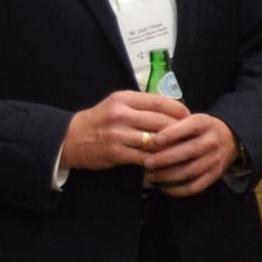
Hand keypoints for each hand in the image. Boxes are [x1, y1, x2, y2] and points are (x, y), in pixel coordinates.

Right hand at [62, 90, 189, 173]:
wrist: (71, 138)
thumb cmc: (100, 120)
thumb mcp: (118, 104)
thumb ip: (142, 105)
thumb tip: (175, 108)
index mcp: (123, 99)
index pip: (160, 102)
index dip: (180, 110)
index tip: (190, 117)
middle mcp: (121, 114)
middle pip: (162, 122)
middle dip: (180, 130)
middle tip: (191, 136)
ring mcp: (118, 134)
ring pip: (156, 141)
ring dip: (172, 147)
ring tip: (183, 150)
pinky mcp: (116, 153)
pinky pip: (146, 157)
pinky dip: (159, 160)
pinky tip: (166, 162)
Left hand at [139, 110, 237, 196]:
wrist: (229, 139)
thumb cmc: (199, 129)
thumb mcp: (191, 118)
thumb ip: (173, 124)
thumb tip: (148, 136)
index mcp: (205, 123)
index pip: (190, 127)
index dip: (172, 134)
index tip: (155, 140)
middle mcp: (212, 141)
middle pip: (189, 151)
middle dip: (165, 158)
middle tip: (146, 163)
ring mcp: (215, 160)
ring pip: (190, 171)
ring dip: (168, 176)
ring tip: (149, 176)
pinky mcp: (215, 175)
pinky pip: (196, 186)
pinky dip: (178, 190)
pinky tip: (163, 188)